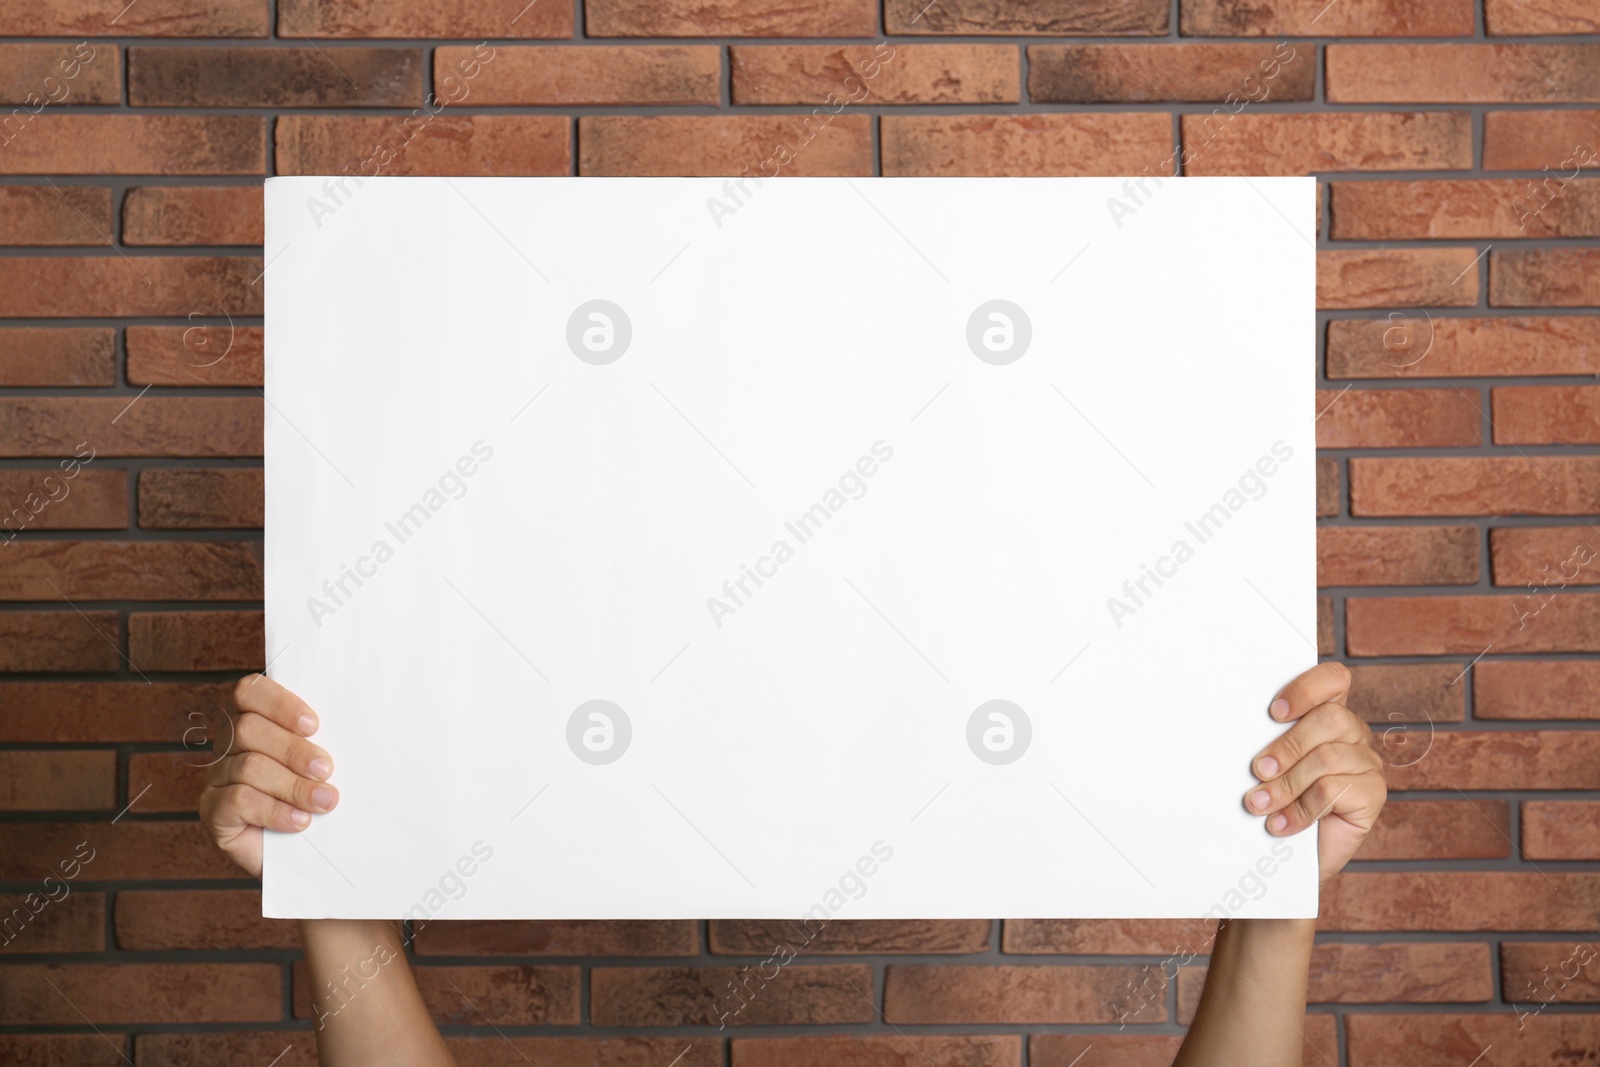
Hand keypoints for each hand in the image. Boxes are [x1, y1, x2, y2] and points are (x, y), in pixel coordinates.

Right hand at [199, 674, 339, 878]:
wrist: (309, 856)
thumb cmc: (320, 800)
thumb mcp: (326, 766)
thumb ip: (325, 741)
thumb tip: (354, 723)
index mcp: (257, 722)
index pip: (250, 692)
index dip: (279, 703)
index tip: (314, 725)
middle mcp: (231, 746)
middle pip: (249, 729)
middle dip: (294, 750)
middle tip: (326, 770)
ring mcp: (218, 779)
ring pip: (248, 767)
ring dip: (293, 785)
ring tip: (324, 801)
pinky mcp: (213, 812)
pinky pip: (237, 801)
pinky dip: (274, 810)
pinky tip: (299, 822)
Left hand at [1244, 661, 1385, 887]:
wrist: (1291, 856)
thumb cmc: (1276, 802)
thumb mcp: (1269, 767)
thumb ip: (1266, 743)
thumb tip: (1236, 732)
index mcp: (1327, 714)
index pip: (1334, 680)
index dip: (1307, 689)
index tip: (1273, 713)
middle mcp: (1353, 734)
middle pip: (1331, 718)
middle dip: (1287, 746)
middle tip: (1258, 770)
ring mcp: (1367, 763)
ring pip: (1327, 758)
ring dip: (1287, 784)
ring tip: (1259, 804)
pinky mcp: (1374, 794)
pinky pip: (1335, 790)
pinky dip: (1301, 810)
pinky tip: (1281, 824)